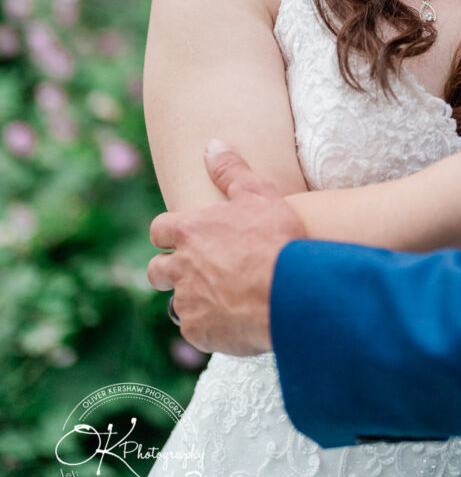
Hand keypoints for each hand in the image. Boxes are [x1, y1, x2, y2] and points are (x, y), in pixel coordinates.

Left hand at [147, 142, 306, 355]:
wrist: (289, 290)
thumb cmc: (275, 238)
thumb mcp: (257, 193)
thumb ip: (230, 170)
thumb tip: (212, 145)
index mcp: (189, 231)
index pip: (159, 229)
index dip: (169, 233)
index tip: (181, 237)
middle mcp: (180, 266)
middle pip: (156, 270)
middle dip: (169, 269)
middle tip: (195, 270)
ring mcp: (187, 301)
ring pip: (177, 302)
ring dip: (192, 298)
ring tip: (220, 297)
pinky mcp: (198, 331)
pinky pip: (194, 330)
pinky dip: (208, 325)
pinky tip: (232, 319)